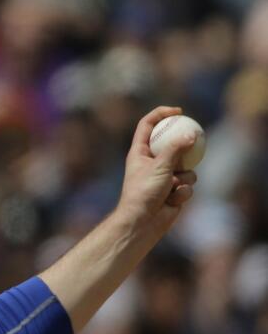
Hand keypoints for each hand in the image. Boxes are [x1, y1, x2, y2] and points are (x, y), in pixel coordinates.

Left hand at [116, 106, 197, 236]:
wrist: (143, 222)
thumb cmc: (144, 193)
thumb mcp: (159, 167)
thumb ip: (176, 149)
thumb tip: (192, 134)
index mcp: (139, 152)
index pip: (147, 126)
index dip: (161, 114)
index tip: (178, 111)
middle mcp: (152, 162)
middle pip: (172, 144)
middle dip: (184, 146)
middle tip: (195, 140)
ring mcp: (164, 176)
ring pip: (186, 166)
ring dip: (185, 176)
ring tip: (174, 184)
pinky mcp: (174, 190)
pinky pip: (188, 185)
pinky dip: (183, 192)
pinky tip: (173, 200)